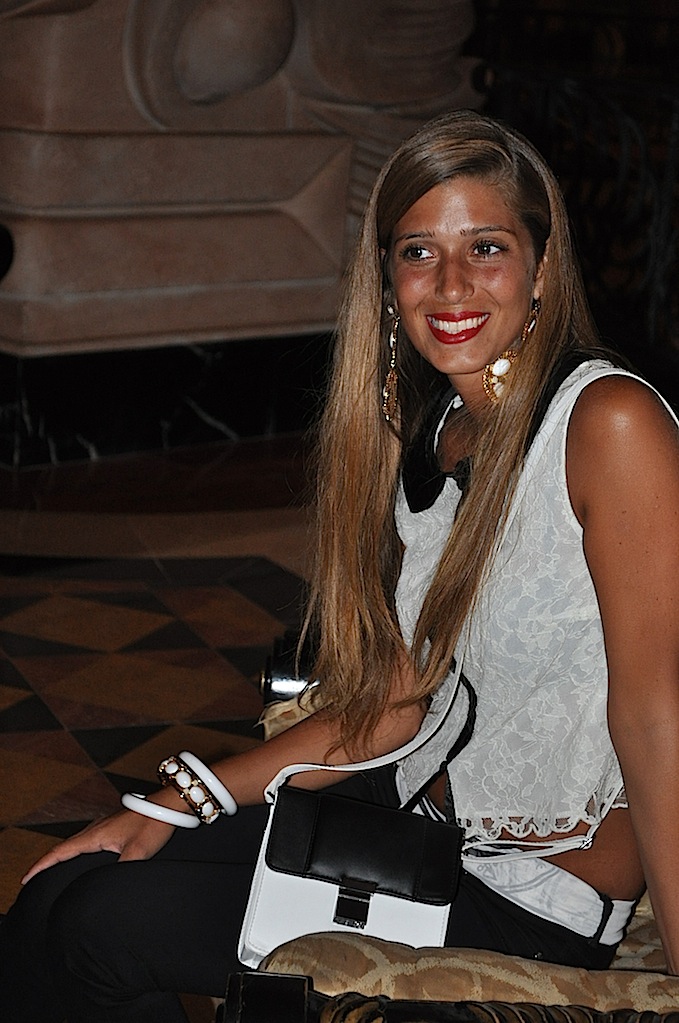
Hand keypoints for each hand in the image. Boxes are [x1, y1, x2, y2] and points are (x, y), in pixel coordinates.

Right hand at [21, 808, 174, 884]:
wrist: (169, 804)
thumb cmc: (154, 824)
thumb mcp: (138, 852)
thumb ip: (121, 870)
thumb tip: (107, 890)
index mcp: (95, 835)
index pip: (60, 852)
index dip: (41, 865)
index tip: (25, 878)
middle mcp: (95, 828)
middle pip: (63, 846)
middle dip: (45, 862)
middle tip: (31, 877)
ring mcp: (103, 824)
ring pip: (75, 842)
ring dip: (60, 855)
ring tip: (49, 868)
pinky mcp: (112, 825)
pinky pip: (85, 839)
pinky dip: (74, 849)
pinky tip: (80, 856)